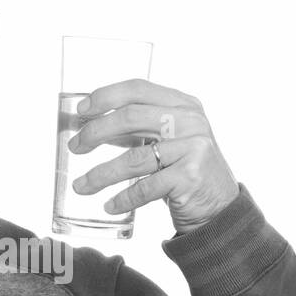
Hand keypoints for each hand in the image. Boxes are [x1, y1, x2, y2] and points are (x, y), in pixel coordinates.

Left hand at [68, 79, 240, 234]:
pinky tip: (109, 205)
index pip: (138, 89)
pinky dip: (123, 199)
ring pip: (133, 158)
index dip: (105, 97)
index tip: (81, 110)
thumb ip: (139, 129)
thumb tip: (91, 127)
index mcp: (183, 104)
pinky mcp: (190, 177)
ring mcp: (193, 148)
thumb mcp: (169, 140)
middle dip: (95, 132)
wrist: (220, 206)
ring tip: (81, 186)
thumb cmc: (186, 170)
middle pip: (130, 117)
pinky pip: (145, 188)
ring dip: (101, 174)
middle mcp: (190, 121)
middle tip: (75, 147)